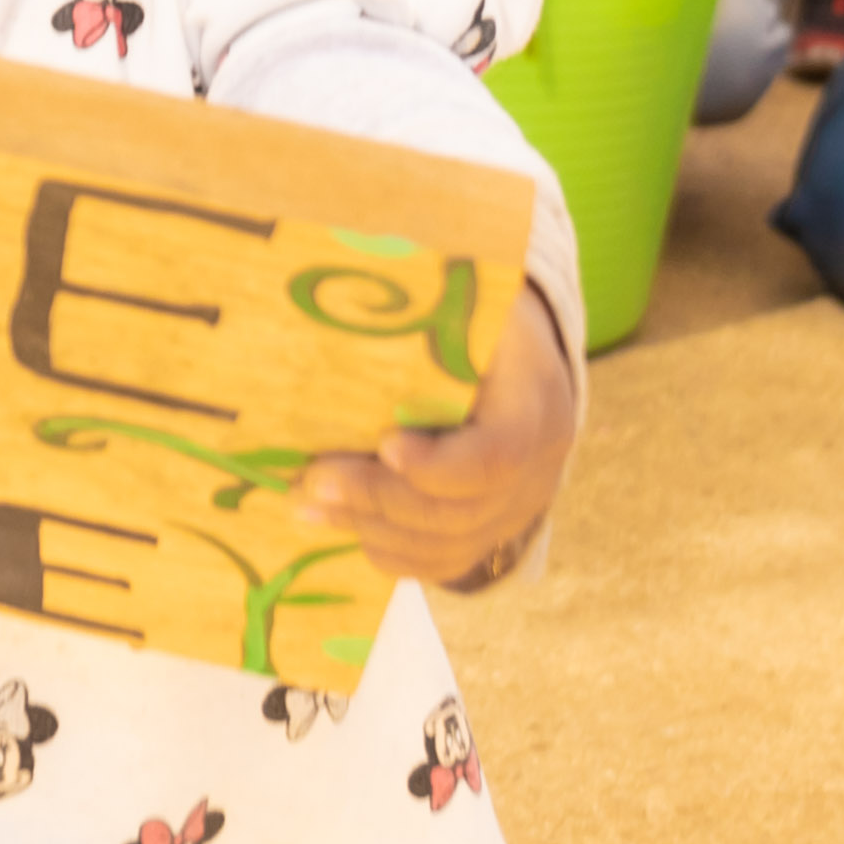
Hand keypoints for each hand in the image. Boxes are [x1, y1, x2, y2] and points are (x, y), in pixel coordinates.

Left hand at [294, 289, 582, 596]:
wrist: (519, 355)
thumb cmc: (478, 313)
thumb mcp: (469, 296)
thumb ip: (425, 302)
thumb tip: (345, 280)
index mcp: (538, 402)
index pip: (500, 454)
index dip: (440, 465)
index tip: (383, 443)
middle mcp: (540, 466)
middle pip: (461, 508)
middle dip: (378, 498)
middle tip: (310, 478)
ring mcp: (518, 507)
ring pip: (444, 544)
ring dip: (366, 528)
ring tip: (303, 502)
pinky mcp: (489, 532)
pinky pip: (439, 562)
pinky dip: (386, 551)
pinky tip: (338, 526)